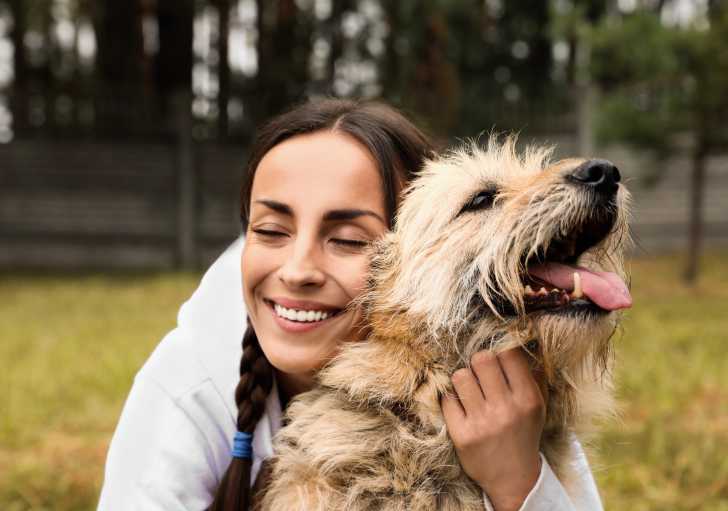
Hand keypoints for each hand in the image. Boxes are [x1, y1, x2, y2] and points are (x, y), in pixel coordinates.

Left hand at [441, 348, 545, 510]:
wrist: (514, 479)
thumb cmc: (523, 433)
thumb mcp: (536, 406)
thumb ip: (528, 375)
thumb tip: (514, 339)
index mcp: (528, 399)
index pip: (508, 354)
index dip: (499, 350)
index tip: (496, 357)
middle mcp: (506, 409)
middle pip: (482, 359)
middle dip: (478, 362)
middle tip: (480, 373)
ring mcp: (483, 423)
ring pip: (460, 375)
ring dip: (463, 379)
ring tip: (470, 391)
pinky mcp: (462, 435)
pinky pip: (447, 399)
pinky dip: (451, 399)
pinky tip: (460, 406)